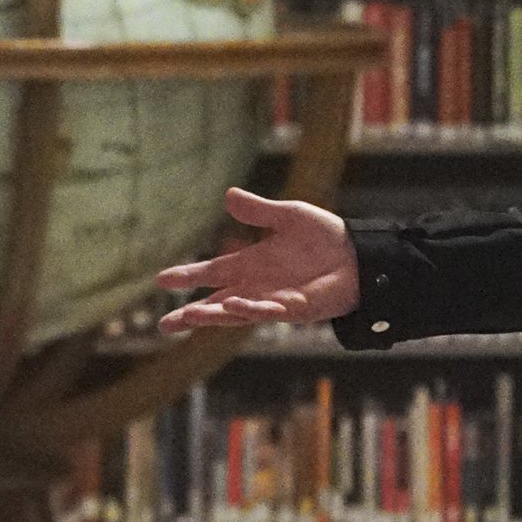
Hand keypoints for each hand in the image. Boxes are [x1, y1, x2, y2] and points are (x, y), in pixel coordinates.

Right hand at [154, 187, 359, 331]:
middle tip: (165, 325)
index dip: (188, 276)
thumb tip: (229, 196)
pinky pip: (268, 311)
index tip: (161, 280)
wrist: (360, 255)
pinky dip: (250, 308)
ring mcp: (275, 300)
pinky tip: (233, 304)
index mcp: (251, 265)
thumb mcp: (288, 216)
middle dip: (192, 315)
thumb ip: (259, 211)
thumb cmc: (325, 237)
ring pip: (236, 313)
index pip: (212, 273)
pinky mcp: (295, 309)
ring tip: (190, 315)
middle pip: (217, 303)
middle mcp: (257, 287)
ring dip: (214, 315)